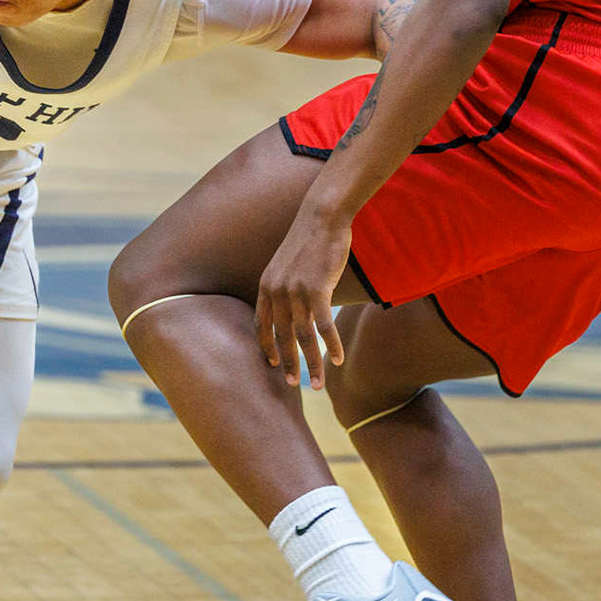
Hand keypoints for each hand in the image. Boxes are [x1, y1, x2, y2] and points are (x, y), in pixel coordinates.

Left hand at [254, 207, 352, 387]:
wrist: (322, 217)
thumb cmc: (308, 240)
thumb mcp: (286, 264)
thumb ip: (283, 286)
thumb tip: (290, 306)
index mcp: (266, 286)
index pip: (261, 325)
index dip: (266, 347)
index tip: (272, 365)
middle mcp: (276, 291)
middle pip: (280, 337)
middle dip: (287, 363)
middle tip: (293, 384)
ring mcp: (295, 291)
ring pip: (303, 337)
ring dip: (312, 363)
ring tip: (319, 383)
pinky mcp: (317, 289)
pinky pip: (324, 326)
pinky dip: (332, 345)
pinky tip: (339, 359)